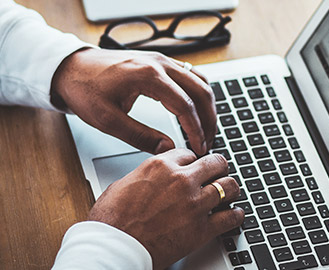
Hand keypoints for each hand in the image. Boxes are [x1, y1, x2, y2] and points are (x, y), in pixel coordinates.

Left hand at [51, 48, 215, 154]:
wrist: (70, 67)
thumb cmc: (84, 89)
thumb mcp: (107, 119)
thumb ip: (140, 136)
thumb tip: (168, 149)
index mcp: (148, 76)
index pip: (185, 105)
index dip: (196, 130)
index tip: (199, 147)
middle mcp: (160, 63)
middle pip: (200, 91)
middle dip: (209, 120)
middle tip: (208, 142)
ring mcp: (162, 60)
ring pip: (200, 81)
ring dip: (208, 106)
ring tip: (207, 129)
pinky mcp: (160, 62)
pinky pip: (191, 75)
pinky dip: (199, 93)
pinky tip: (198, 109)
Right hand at [88, 149, 243, 268]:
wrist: (114, 248)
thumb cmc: (112, 220)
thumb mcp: (124, 184)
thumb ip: (145, 176)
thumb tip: (151, 178)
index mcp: (160, 166)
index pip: (189, 154)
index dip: (193, 162)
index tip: (195, 167)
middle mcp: (181, 180)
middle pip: (216, 163)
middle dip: (218, 168)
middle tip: (219, 174)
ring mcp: (194, 203)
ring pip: (229, 186)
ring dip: (231, 189)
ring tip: (230, 193)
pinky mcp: (202, 228)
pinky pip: (231, 217)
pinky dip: (236, 215)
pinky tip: (235, 215)